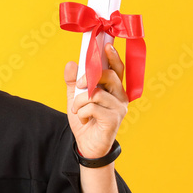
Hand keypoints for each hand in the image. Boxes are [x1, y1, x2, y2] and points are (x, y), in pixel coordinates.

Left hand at [64, 44, 128, 159]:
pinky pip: (92, 106)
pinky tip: (83, 119)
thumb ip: (73, 81)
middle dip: (89, 77)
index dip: (113, 57)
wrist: (87, 145)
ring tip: (78, 110)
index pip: (117, 68)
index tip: (105, 47)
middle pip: (109, 75)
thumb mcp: (75, 98)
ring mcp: (119, 108)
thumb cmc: (85, 120)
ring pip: (96, 92)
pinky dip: (81, 112)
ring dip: (80, 101)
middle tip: (78, 86)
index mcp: (114, 88)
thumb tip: (71, 64)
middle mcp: (120, 96)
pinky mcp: (114, 119)